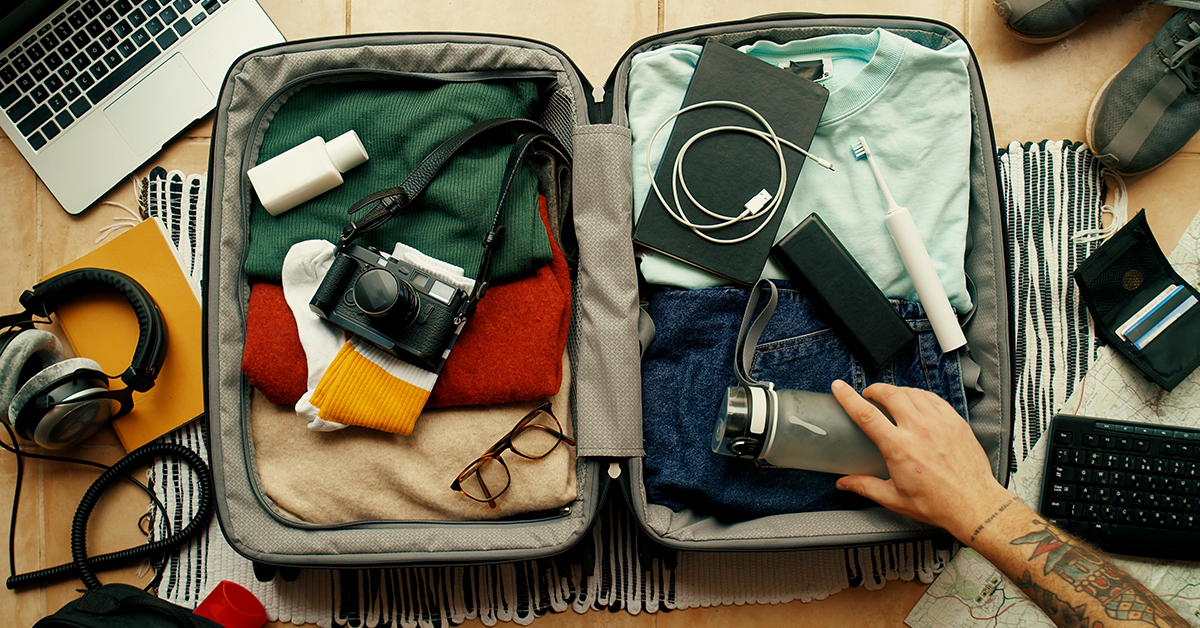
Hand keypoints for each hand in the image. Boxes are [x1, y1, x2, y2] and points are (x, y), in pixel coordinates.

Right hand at [830, 380, 1011, 541]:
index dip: (849, 397)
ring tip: (892, 397)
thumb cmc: (939, 503)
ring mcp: (940, 423)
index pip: (867, 414)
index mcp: (900, 448)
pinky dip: (921, 395)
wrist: (975, 504)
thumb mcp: (895, 498)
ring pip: (913, 393)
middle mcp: (920, 430)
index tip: (840, 388)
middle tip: (869, 394)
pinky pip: (934, 398)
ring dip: (898, 391)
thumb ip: (866, 487)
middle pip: (891, 394)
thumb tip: (846, 483)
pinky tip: (918, 402)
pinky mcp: (956, 422)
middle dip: (876, 389)